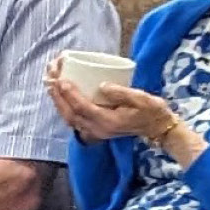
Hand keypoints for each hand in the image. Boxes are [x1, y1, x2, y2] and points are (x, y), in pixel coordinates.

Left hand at [53, 69, 193, 159]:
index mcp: (108, 122)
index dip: (69, 94)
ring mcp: (96, 131)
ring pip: (69, 118)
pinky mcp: (96, 129)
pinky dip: (65, 107)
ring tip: (50, 84)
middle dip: (57, 96)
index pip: (82, 108)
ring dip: (58, 102)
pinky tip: (60, 95)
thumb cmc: (152, 111)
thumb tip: (102, 85)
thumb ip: (122, 93)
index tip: (61, 79)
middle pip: (70, 114)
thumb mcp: (142, 98)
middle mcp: (98, 129)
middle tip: (50, 77)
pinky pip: (74, 120)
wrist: (159, 128)